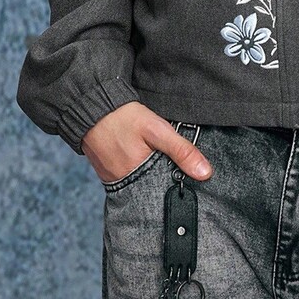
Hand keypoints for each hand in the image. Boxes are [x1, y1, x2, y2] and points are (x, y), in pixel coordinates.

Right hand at [81, 101, 213, 183]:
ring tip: (160, 165)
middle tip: (175, 172)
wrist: (93, 105)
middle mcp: (124, 183)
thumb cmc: (125, 117)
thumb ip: (181, 151)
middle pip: (151, 189)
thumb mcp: (158, 130)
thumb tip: (205, 173)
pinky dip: (137, 171)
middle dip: (164, 182)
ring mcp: (113, 179)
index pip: (164, 193)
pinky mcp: (107, 172)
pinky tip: (143, 160)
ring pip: (140, 183)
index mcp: (138, 177)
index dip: (178, 187)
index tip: (192, 185)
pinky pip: (127, 177)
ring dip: (150, 176)